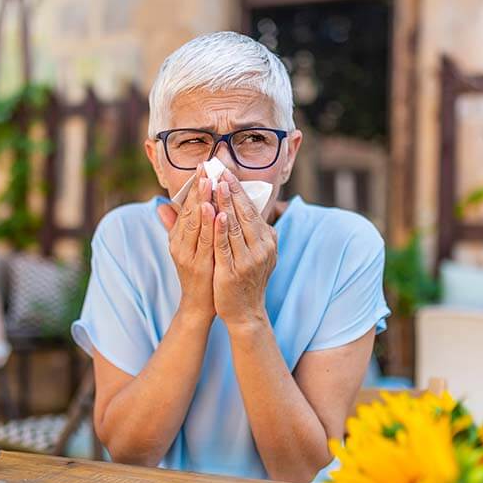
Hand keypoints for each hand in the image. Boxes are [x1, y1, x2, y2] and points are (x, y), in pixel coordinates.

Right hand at [157, 166, 216, 319]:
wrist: (199, 305)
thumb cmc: (198, 273)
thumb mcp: (185, 247)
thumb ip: (176, 226)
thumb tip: (162, 206)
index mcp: (177, 238)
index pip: (185, 207)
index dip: (194, 187)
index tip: (202, 167)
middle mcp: (180, 244)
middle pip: (189, 211)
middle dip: (198, 189)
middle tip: (206, 168)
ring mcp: (189, 255)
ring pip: (196, 224)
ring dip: (203, 201)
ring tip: (210, 182)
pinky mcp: (199, 266)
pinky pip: (206, 242)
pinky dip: (210, 226)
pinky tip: (216, 211)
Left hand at [212, 170, 276, 328]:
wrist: (245, 312)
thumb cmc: (247, 279)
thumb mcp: (255, 252)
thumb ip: (252, 230)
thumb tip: (244, 209)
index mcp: (266, 240)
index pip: (251, 209)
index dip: (238, 190)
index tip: (226, 172)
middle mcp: (262, 247)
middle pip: (245, 213)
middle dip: (231, 190)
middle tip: (220, 170)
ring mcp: (249, 260)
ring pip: (235, 226)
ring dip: (225, 203)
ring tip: (216, 184)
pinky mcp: (234, 271)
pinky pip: (226, 246)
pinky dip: (221, 229)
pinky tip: (215, 214)